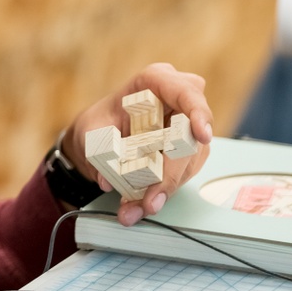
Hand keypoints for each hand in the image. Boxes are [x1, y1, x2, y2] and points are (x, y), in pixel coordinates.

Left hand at [66, 62, 213, 225]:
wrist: (97, 141)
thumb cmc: (97, 126)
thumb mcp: (89, 131)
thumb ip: (97, 151)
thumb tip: (108, 179)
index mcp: (154, 82)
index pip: (186, 92)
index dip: (198, 113)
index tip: (202, 136)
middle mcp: (176, 101)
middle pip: (189, 135)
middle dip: (172, 172)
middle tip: (152, 199)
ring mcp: (185, 126)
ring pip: (190, 160)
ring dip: (165, 188)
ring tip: (139, 207)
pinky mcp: (187, 151)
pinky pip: (184, 173)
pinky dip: (163, 190)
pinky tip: (143, 203)